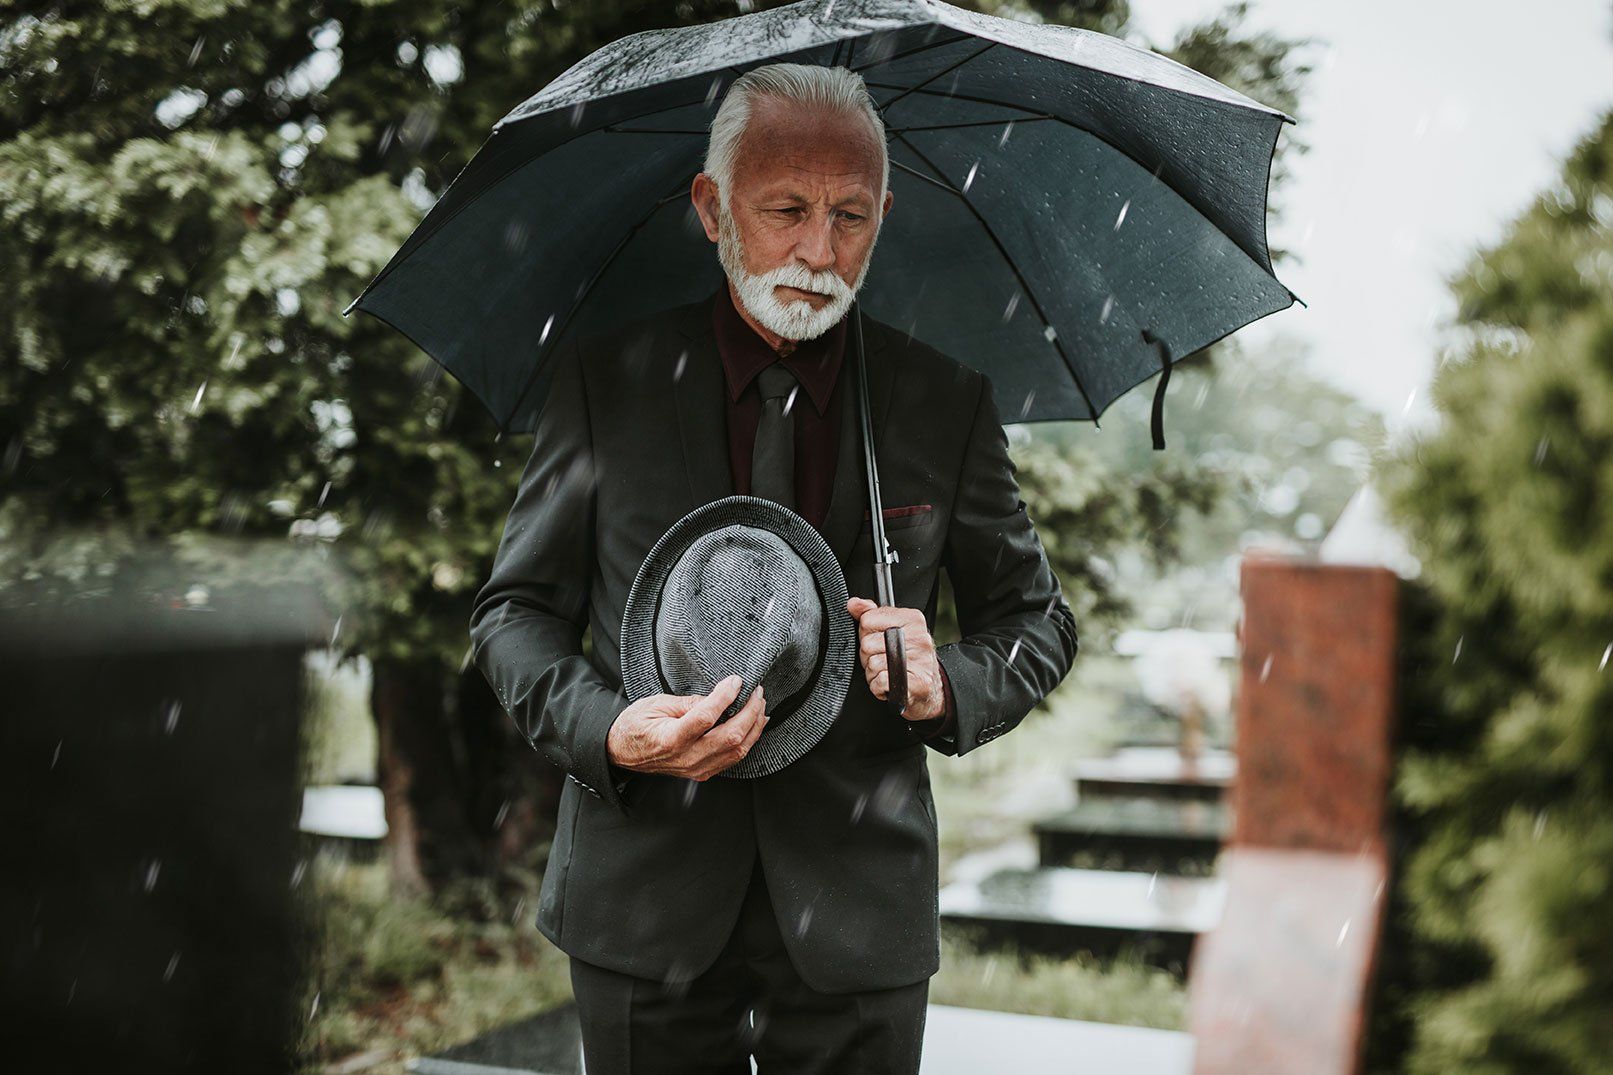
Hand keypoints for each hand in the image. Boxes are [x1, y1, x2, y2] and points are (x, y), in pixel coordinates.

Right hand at [606, 674, 767, 780]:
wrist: (621, 752)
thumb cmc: (635, 725)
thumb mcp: (656, 704)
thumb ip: (689, 703)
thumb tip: (718, 697)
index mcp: (670, 738)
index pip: (707, 717)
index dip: (726, 696)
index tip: (736, 680)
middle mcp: (686, 757)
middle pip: (731, 737)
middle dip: (750, 711)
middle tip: (756, 692)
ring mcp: (696, 769)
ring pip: (737, 750)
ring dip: (754, 727)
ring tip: (760, 705)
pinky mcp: (702, 773)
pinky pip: (733, 759)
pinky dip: (748, 741)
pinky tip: (754, 726)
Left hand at [845, 597, 944, 720]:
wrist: (926, 687)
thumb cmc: (906, 657)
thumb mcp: (890, 629)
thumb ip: (871, 614)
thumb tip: (853, 603)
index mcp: (912, 619)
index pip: (867, 620)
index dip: (866, 634)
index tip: (879, 640)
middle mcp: (919, 638)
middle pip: (867, 643)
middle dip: (868, 656)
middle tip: (883, 659)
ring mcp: (920, 660)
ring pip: (872, 664)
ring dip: (873, 673)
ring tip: (887, 672)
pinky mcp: (918, 683)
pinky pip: (881, 681)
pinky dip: (878, 687)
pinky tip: (889, 684)